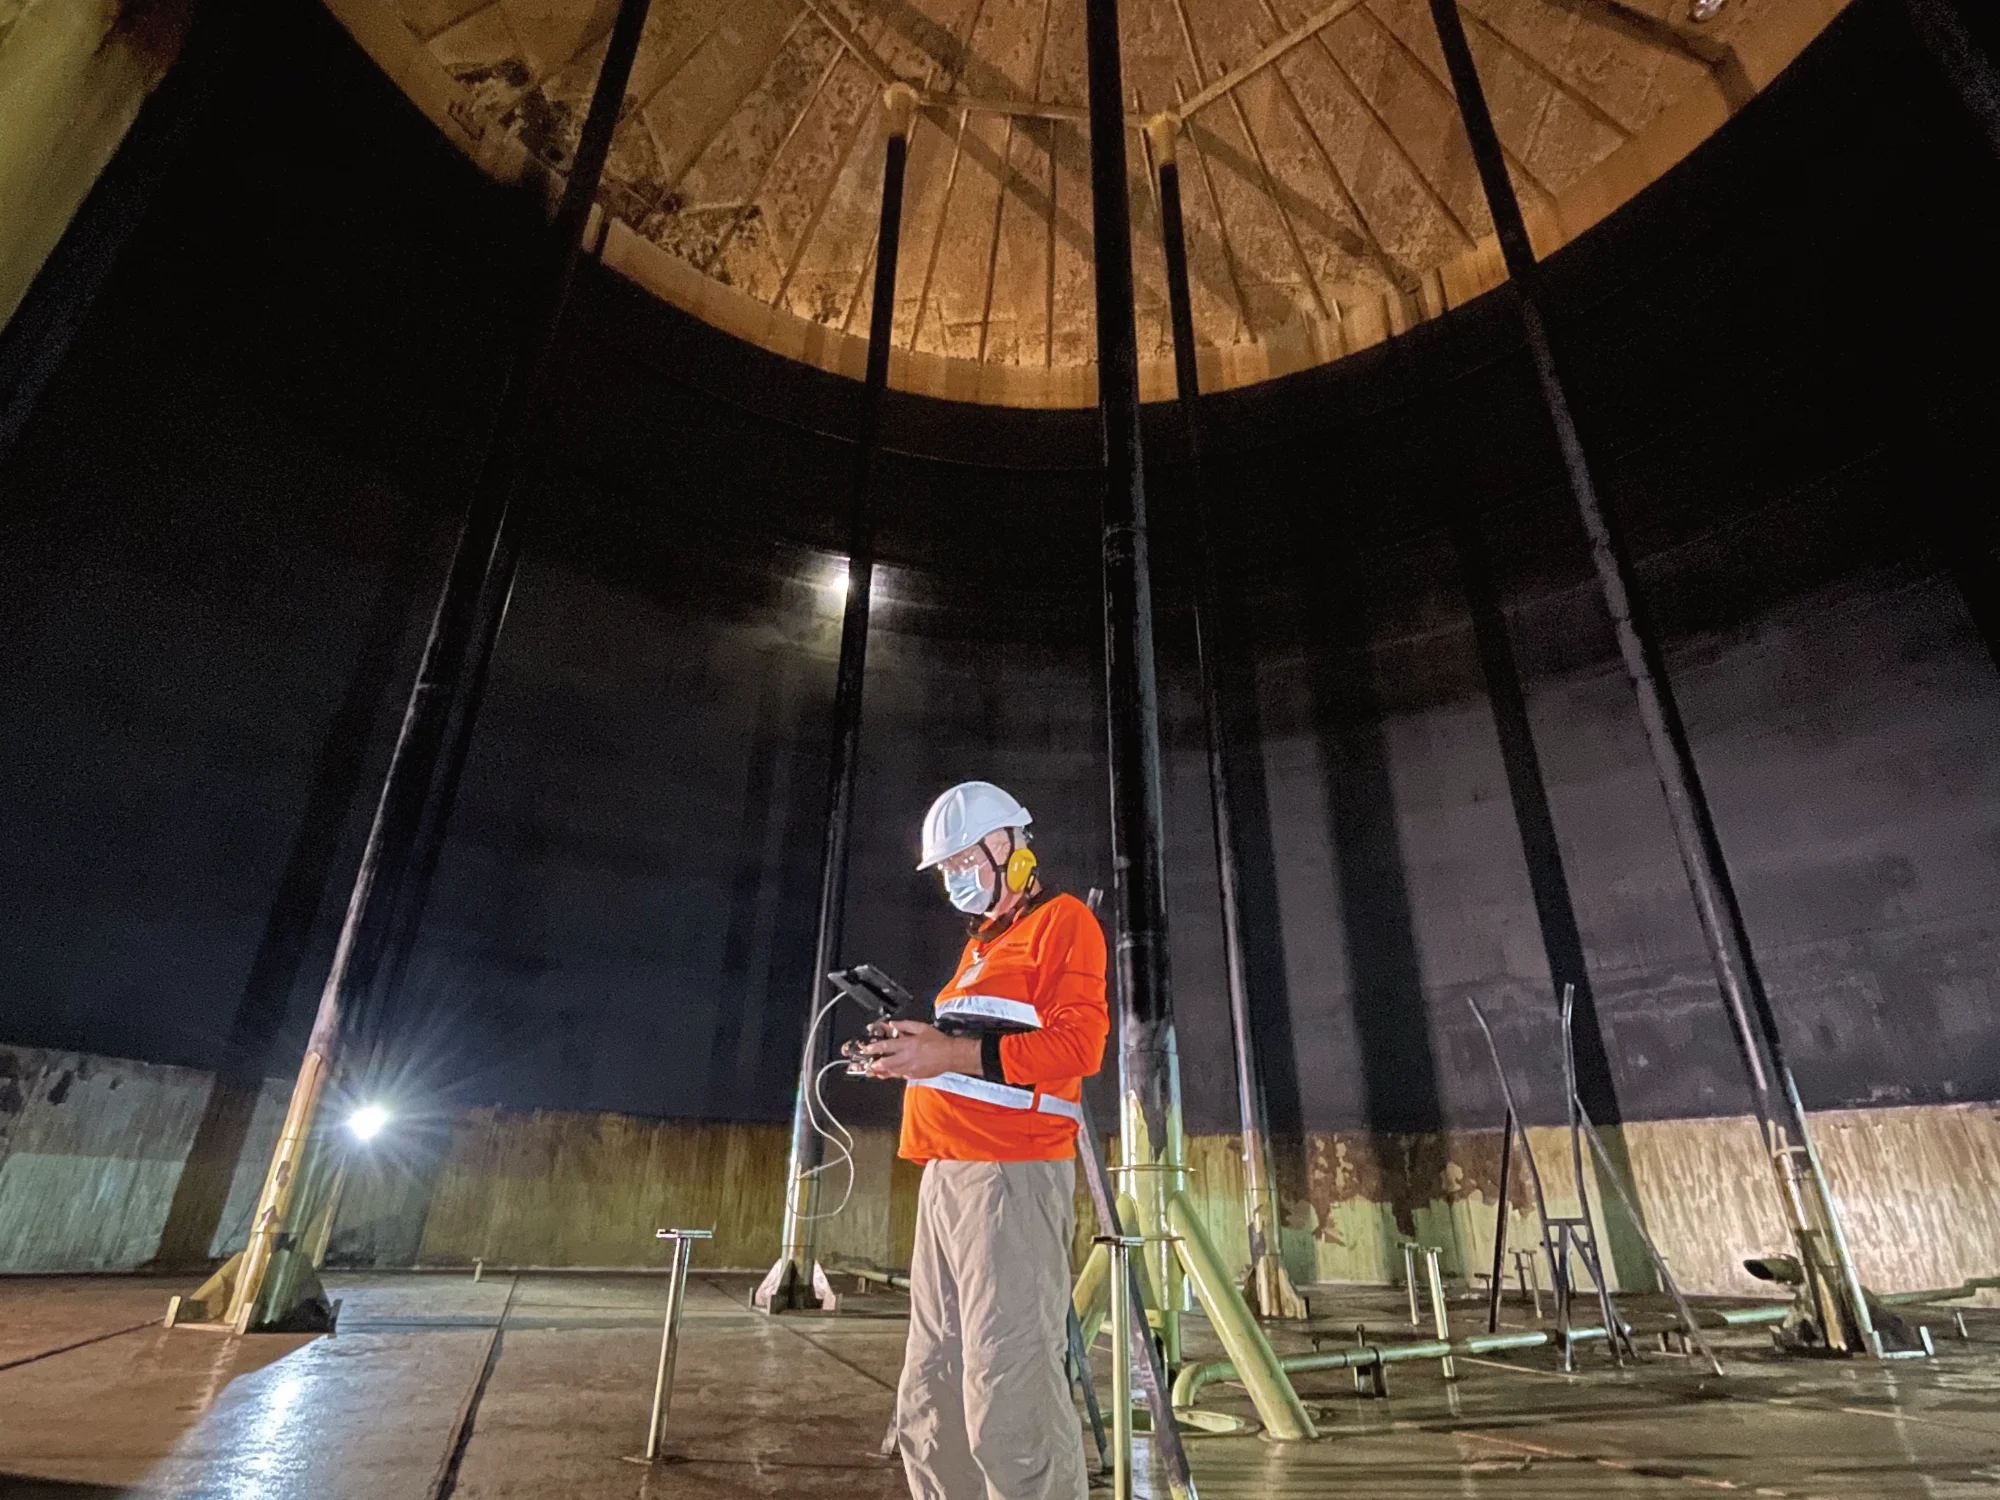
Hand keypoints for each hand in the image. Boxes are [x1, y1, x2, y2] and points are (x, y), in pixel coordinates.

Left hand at [855, 1020, 980, 1080]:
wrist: (950, 1055)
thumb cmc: (937, 1041)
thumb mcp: (921, 1027)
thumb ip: (905, 1025)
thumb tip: (892, 1023)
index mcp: (908, 1044)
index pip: (886, 1046)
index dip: (874, 1048)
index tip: (866, 1049)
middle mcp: (907, 1057)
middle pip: (886, 1063)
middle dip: (875, 1064)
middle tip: (867, 1065)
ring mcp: (910, 1068)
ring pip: (892, 1072)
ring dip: (881, 1072)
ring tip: (873, 1072)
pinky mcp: (914, 1075)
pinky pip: (900, 1076)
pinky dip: (893, 1075)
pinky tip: (888, 1074)